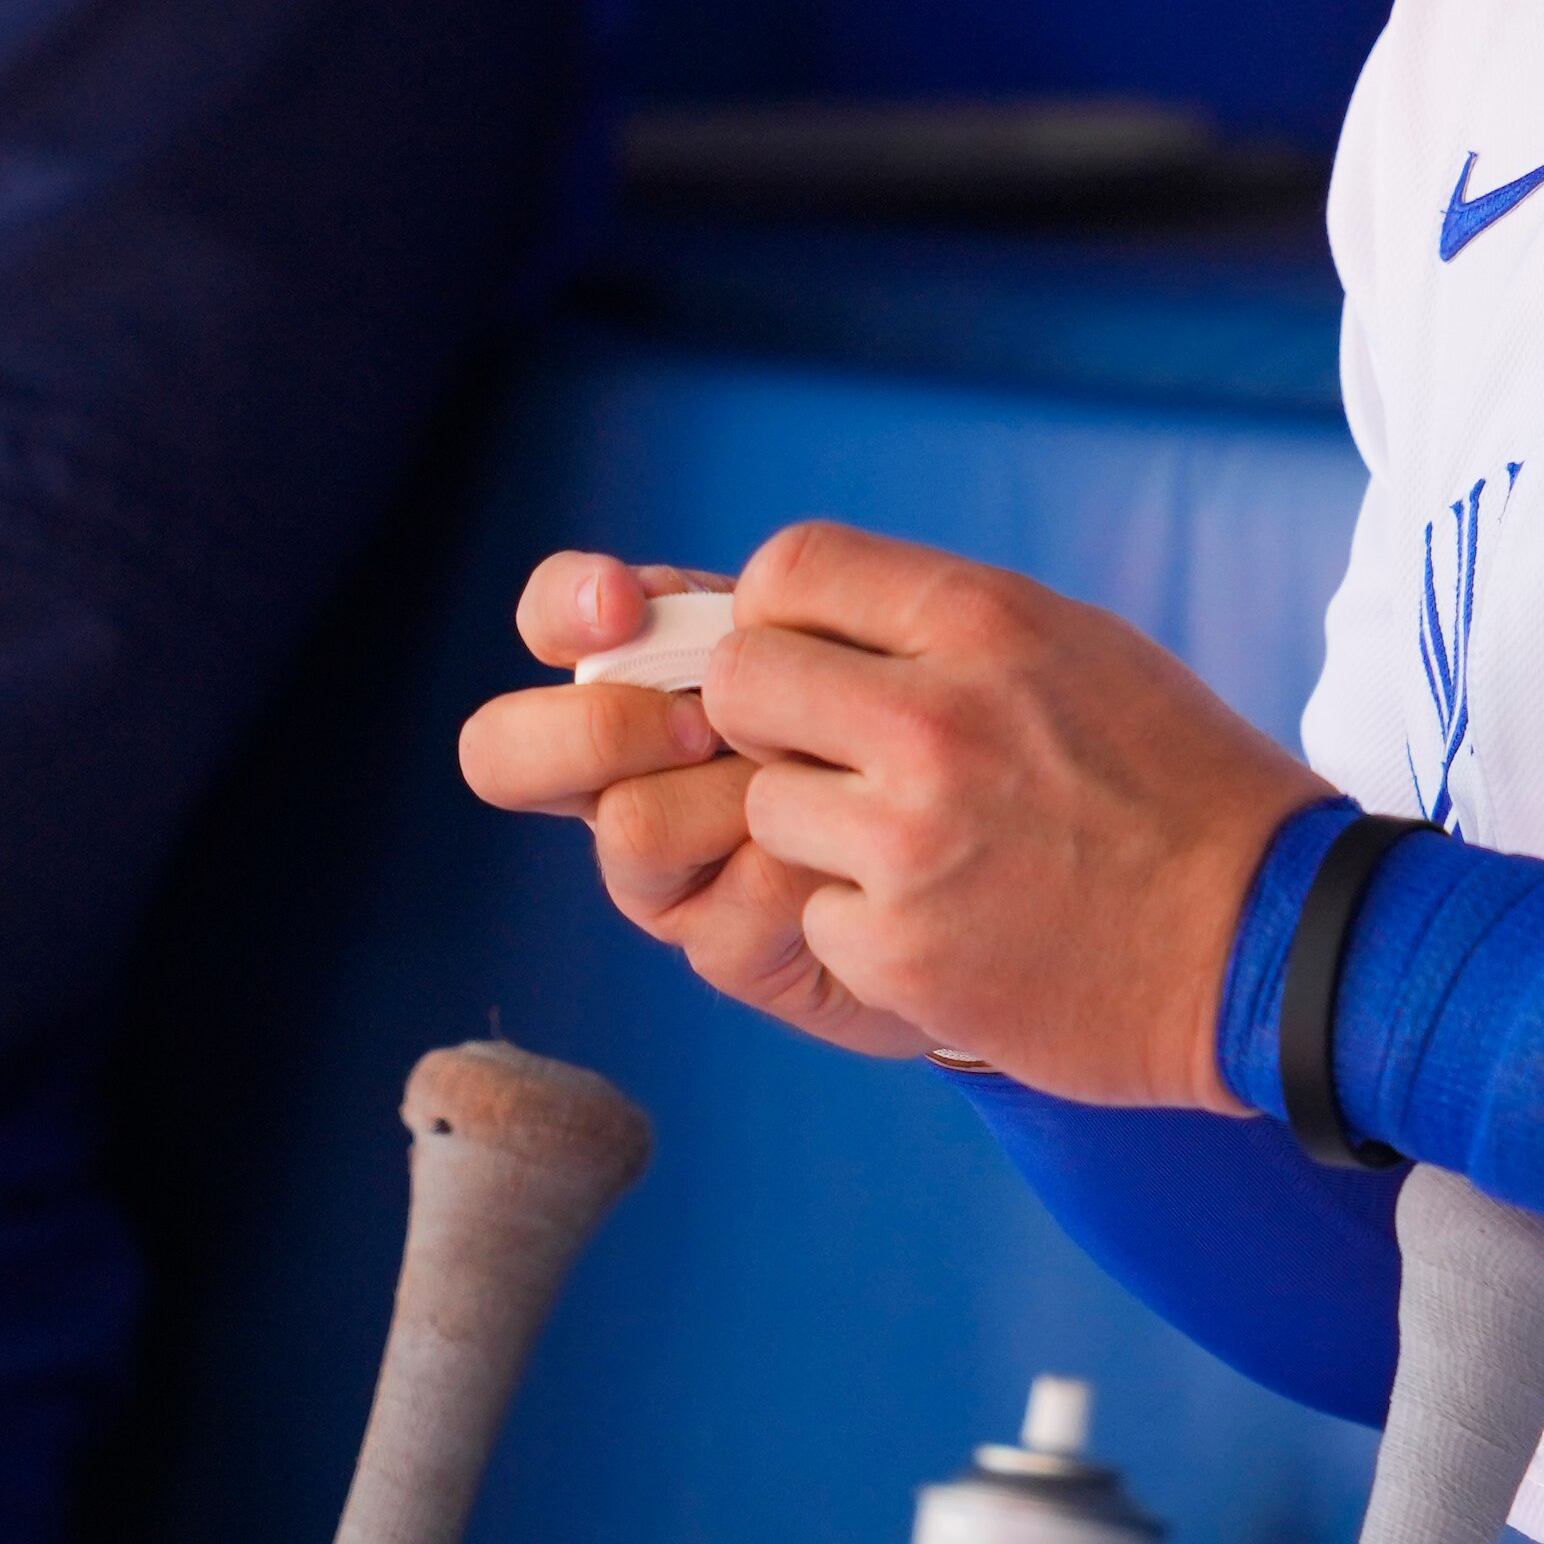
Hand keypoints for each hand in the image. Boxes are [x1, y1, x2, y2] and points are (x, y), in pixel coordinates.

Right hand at [460, 549, 934, 1065]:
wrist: (1038, 855)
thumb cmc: (959, 725)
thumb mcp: (890, 638)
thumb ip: (799, 602)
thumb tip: (707, 597)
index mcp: (668, 669)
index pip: (562, 619)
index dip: (564, 606)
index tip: (623, 604)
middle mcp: (637, 767)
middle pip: (506, 748)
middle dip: (598, 727)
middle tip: (702, 727)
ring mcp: (669, 863)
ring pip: (631, 822)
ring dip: (740, 795)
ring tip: (841, 791)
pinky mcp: (724, 946)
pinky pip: (729, 899)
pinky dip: (808, 867)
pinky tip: (872, 863)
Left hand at [686, 523, 1335, 1110]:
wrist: (1271, 939)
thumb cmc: (1184, 787)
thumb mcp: (1086, 651)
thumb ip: (951, 631)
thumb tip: (818, 622)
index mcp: (991, 624)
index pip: (791, 566)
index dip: (776, 613)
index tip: (807, 658)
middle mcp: (937, 721)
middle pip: (741, 683)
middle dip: (769, 723)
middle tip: (834, 761)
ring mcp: (910, 843)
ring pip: (762, 810)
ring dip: (822, 836)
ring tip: (925, 853)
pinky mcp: (897, 950)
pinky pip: (813, 917)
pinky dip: (870, 928)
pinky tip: (958, 925)